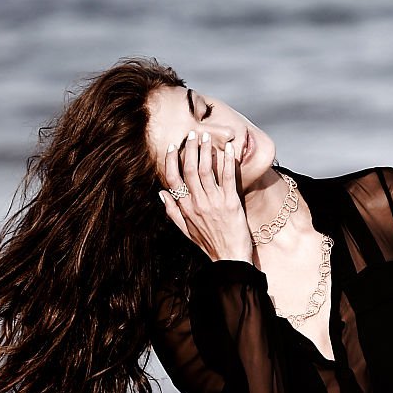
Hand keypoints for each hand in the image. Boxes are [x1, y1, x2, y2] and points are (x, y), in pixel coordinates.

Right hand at [159, 130, 252, 263]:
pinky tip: (228, 149)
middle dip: (190, 149)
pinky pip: (227, 177)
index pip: (173, 179)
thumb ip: (172, 212)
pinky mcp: (231, 202)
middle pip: (189, 169)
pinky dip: (227, 161)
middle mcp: (198, 203)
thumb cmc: (209, 245)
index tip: (172, 147)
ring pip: (206, 170)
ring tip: (206, 137)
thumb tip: (161, 193)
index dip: (171, 161)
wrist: (230, 258)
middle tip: (192, 134)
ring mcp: (214, 202)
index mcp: (185, 208)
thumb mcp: (186, 231)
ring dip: (206, 150)